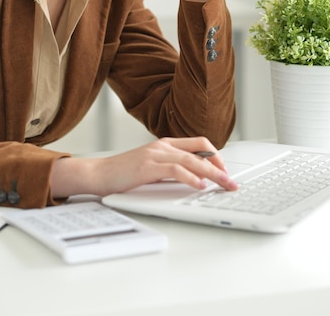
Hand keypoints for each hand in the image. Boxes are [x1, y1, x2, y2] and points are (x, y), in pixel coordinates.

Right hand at [50, 137, 237, 199]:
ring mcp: (155, 154)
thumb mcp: (153, 168)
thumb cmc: (124, 174)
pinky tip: (199, 186)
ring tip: (223, 184)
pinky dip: (191, 178)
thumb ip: (172, 170)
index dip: (216, 156)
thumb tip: (196, 180)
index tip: (225, 171)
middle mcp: (162, 145)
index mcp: (165, 144)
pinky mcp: (148, 166)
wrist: (99, 174)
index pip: (199, 143)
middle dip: (220, 167)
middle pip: (201, 150)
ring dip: (212, 174)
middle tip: (231, 181)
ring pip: (192, 160)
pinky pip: (175, 170)